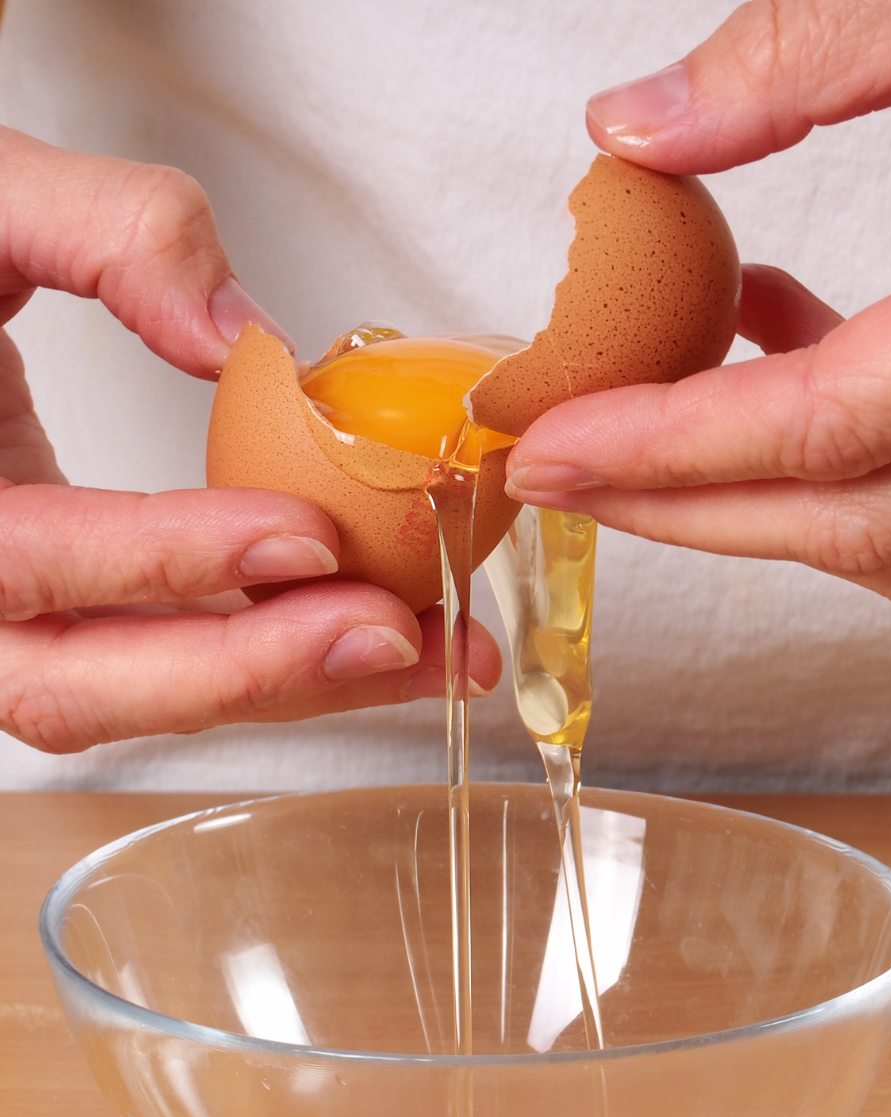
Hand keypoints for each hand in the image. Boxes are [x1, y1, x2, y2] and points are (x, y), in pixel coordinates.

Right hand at [0, 129, 498, 751]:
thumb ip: (105, 231)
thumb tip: (243, 336)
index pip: (29, 560)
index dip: (166, 559)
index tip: (304, 534)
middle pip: (79, 684)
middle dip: (248, 672)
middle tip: (393, 636)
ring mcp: (4, 612)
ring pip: (135, 693)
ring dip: (293, 682)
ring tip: (432, 652)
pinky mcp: (67, 608)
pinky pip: (164, 653)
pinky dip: (272, 648)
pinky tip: (375, 629)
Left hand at [505, 0, 890, 614]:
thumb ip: (816, 47)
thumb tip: (630, 131)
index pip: (826, 431)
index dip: (669, 448)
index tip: (550, 445)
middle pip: (856, 523)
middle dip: (686, 508)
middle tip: (562, 472)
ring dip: (763, 496)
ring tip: (650, 412)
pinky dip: (847, 460)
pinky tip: (783, 338)